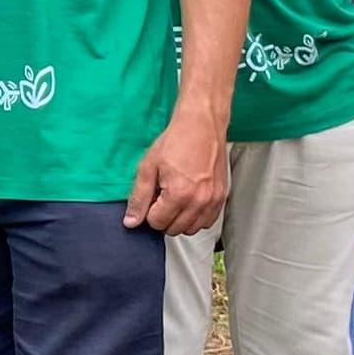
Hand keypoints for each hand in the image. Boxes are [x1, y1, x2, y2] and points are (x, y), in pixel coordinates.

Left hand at [123, 115, 229, 233]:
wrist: (201, 125)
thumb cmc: (176, 141)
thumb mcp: (147, 167)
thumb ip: (139, 198)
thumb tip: (131, 221)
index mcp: (179, 194)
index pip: (157, 223)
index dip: (149, 212)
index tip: (152, 197)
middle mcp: (199, 201)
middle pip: (174, 229)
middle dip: (164, 217)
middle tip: (163, 196)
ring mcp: (213, 200)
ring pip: (192, 229)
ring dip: (181, 219)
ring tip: (176, 198)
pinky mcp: (222, 197)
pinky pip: (208, 222)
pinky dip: (197, 217)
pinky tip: (190, 201)